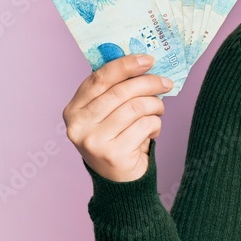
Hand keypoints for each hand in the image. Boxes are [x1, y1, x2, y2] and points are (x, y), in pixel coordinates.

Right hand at [63, 54, 171, 181]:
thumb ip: (115, 91)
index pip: (99, 78)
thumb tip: (144, 62)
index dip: (125, 65)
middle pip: (121, 91)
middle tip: (166, 83)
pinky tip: (152, 132)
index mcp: (73, 110)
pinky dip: (156, 125)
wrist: (119, 181)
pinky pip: (145, 125)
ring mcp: (94, 141)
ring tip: (158, 111)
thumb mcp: (108, 114)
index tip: (148, 59)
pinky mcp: (113, 154)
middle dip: (149, 83)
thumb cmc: (117, 138)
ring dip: (155, 106)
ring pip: (136, 107)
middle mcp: (78, 125)